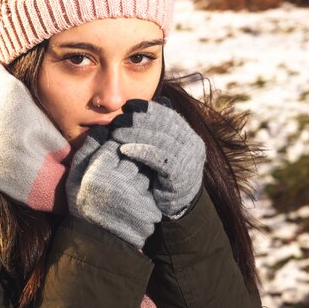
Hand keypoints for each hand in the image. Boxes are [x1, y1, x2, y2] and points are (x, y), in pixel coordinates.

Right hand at [66, 130, 161, 248]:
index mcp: (99, 171)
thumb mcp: (75, 177)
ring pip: (146, 174)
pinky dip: (146, 195)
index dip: (116, 150)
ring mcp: (136, 196)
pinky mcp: (149, 209)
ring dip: (140, 178)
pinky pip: (152, 191)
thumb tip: (102, 129)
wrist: (97, 242)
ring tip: (125, 191)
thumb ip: (87, 151)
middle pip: (135, 157)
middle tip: (120, 175)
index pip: (117, 145)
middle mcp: (119, 182)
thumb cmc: (84, 205)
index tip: (113, 158)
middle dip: (130, 163)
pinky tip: (133, 203)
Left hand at [110, 98, 205, 217]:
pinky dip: (141, 151)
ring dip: (135, 134)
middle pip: (164, 125)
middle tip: (118, 120)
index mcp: (188, 135)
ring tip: (116, 133)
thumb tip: (158, 100)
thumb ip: (161, 130)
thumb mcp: (164, 151)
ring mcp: (188, 159)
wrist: (178, 207)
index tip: (129, 105)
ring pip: (160, 140)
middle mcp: (192, 144)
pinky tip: (124, 149)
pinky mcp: (179, 175)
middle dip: (139, 120)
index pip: (169, 115)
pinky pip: (158, 158)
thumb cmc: (165, 176)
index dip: (148, 109)